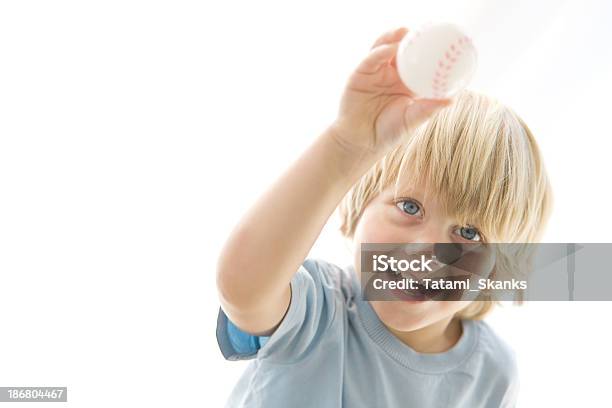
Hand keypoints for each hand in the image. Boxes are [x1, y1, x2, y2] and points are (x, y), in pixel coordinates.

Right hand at [332, 27, 451, 158]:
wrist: (361, 143)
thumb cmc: (388, 132)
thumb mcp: (412, 119)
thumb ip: (428, 108)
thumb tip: (451, 99)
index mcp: (407, 82)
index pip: (419, 60)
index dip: (427, 48)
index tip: (441, 39)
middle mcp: (391, 74)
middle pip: (401, 49)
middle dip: (410, 37)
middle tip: (422, 29)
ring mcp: (375, 72)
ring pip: (384, 49)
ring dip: (394, 38)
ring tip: (405, 32)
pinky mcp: (360, 74)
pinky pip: (371, 59)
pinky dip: (381, 51)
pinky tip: (391, 48)